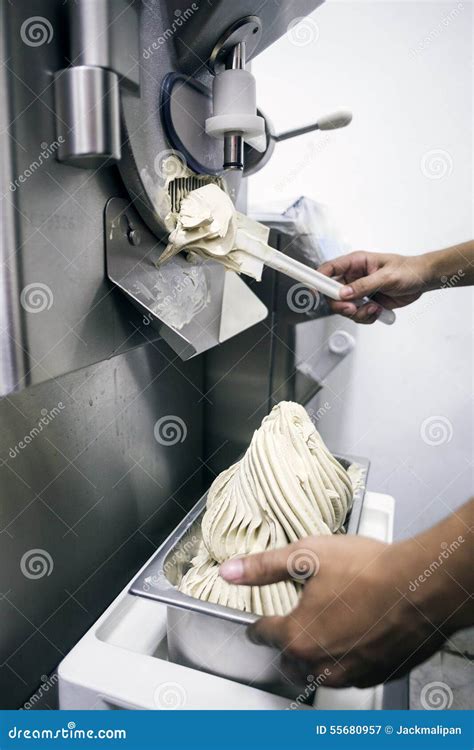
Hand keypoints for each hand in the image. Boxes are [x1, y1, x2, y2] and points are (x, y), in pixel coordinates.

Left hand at [219, 535, 445, 687]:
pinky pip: (350, 676)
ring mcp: (351, 673)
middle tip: (286, 632)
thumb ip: (264, 566)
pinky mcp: (377, 674)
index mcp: (298, 636)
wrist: (421, 586)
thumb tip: (231, 571)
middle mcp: (321, 663)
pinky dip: (344, 664)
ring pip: (319, 675)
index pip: (263, 635)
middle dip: (283, 647)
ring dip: (312, 660)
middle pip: (289, 662)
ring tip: (316, 640)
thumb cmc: (369, 570)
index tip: (257, 625)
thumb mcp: (307, 556)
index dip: (257, 626)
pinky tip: (350, 644)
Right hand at [318, 251, 427, 323]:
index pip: (329, 269)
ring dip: (358, 313)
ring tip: (374, 308)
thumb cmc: (407, 270)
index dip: (318, 279)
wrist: (422, 280)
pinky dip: (366, 317)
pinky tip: (378, 310)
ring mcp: (359, 291)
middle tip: (353, 308)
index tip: (314, 291)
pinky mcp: (366, 303)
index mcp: (356, 263)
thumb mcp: (386, 277)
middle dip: (341, 305)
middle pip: (333, 294)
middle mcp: (353, 277)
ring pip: (344, 308)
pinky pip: (357, 315)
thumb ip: (363, 285)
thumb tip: (343, 293)